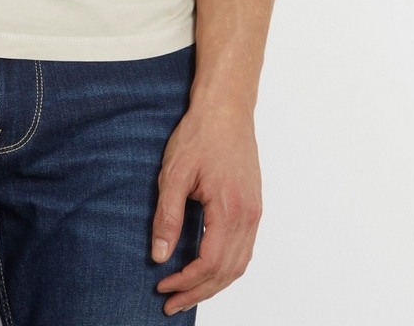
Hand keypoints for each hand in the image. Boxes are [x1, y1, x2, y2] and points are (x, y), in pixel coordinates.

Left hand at [150, 101, 262, 314]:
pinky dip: (226, 268)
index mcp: (229, 209)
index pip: (209, 263)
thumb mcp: (174, 173)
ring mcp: (254, 213)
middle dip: (198, 292)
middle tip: (171, 303)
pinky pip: (244, 250)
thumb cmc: (201, 134)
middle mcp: (248, 216)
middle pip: (226, 272)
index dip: (185, 281)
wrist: (226, 109)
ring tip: (187, 293)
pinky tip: (208, 270)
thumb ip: (167, 216)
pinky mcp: (254, 207)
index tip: (162, 286)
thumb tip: (159, 255)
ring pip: (239, 265)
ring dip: (213, 284)